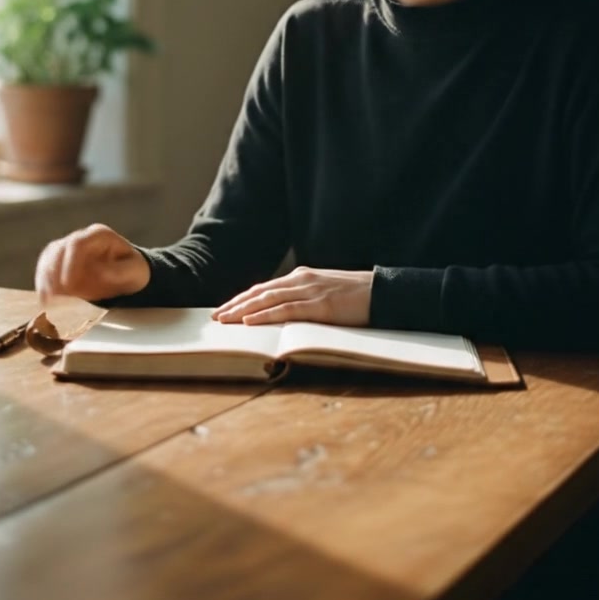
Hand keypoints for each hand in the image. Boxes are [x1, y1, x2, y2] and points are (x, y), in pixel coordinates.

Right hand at [35, 223, 150, 304]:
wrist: (128, 274)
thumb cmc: (133, 272)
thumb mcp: (134, 272)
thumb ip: (118, 272)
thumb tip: (97, 275)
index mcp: (99, 235)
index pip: (77, 243)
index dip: (69, 264)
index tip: (68, 285)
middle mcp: (80, 238)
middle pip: (57, 250)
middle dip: (53, 275)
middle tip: (54, 298)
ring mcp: (67, 248)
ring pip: (47, 259)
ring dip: (45, 281)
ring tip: (49, 302)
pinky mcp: (59, 262)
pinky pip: (45, 270)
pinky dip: (44, 285)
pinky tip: (47, 302)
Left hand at [211, 266, 372, 326]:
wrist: (384, 292)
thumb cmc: (356, 296)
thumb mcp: (324, 293)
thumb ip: (304, 299)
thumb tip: (284, 314)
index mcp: (301, 277)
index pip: (263, 288)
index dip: (241, 299)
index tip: (223, 309)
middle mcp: (301, 279)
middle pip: (259, 292)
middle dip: (234, 305)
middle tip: (214, 317)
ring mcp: (309, 291)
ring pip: (267, 300)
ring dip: (242, 311)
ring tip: (223, 320)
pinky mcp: (319, 305)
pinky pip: (286, 311)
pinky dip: (265, 316)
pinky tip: (250, 322)